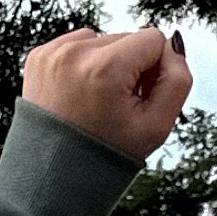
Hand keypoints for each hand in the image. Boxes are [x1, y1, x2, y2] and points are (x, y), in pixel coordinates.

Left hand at [21, 26, 191, 162]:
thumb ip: (178, 80)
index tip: (138, 99)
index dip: (154, 71)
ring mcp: (53, 53)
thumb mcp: (157, 126)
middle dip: (129, 68)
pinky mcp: (38, 56)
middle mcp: (76, 53)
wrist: (54, 177)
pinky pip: (77, 45)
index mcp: (106, 68)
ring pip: (102, 40)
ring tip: (96, 102)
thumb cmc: (107, 155)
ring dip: (106, 65)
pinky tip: (79, 95)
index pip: (153, 39)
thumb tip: (174, 45)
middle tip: (114, 107)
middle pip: (127, 38)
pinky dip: (83, 66)